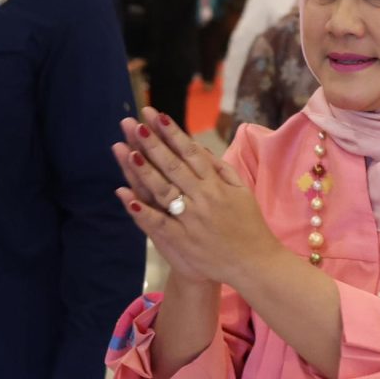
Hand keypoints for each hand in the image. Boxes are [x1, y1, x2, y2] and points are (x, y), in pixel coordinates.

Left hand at [111, 109, 278, 285]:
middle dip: (153, 143)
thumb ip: (221, 169)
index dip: (172, 133)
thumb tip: (199, 148)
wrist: (255, 264)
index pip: (191, 153)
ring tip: (126, 149)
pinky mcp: (182, 241)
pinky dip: (141, 210)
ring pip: (163, 190)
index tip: (156, 115)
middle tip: (134, 123)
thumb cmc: (249, 225)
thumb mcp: (242, 191)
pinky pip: (157, 223)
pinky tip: (124, 194)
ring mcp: (191, 220)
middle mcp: (203, 198)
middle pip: (173, 166)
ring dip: (144, 170)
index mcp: (216, 185)